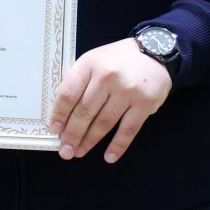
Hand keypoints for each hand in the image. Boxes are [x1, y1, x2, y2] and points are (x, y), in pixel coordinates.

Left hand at [50, 37, 172, 161]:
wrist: (154, 52)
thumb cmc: (115, 61)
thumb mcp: (92, 62)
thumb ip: (78, 83)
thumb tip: (61, 114)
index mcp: (89, 64)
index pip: (69, 93)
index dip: (59, 114)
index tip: (54, 130)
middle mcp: (107, 77)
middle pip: (85, 111)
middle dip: (72, 134)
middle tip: (65, 150)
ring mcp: (128, 91)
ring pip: (104, 122)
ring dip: (90, 141)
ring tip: (79, 153)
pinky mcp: (145, 103)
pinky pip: (129, 129)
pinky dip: (118, 145)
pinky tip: (109, 157)